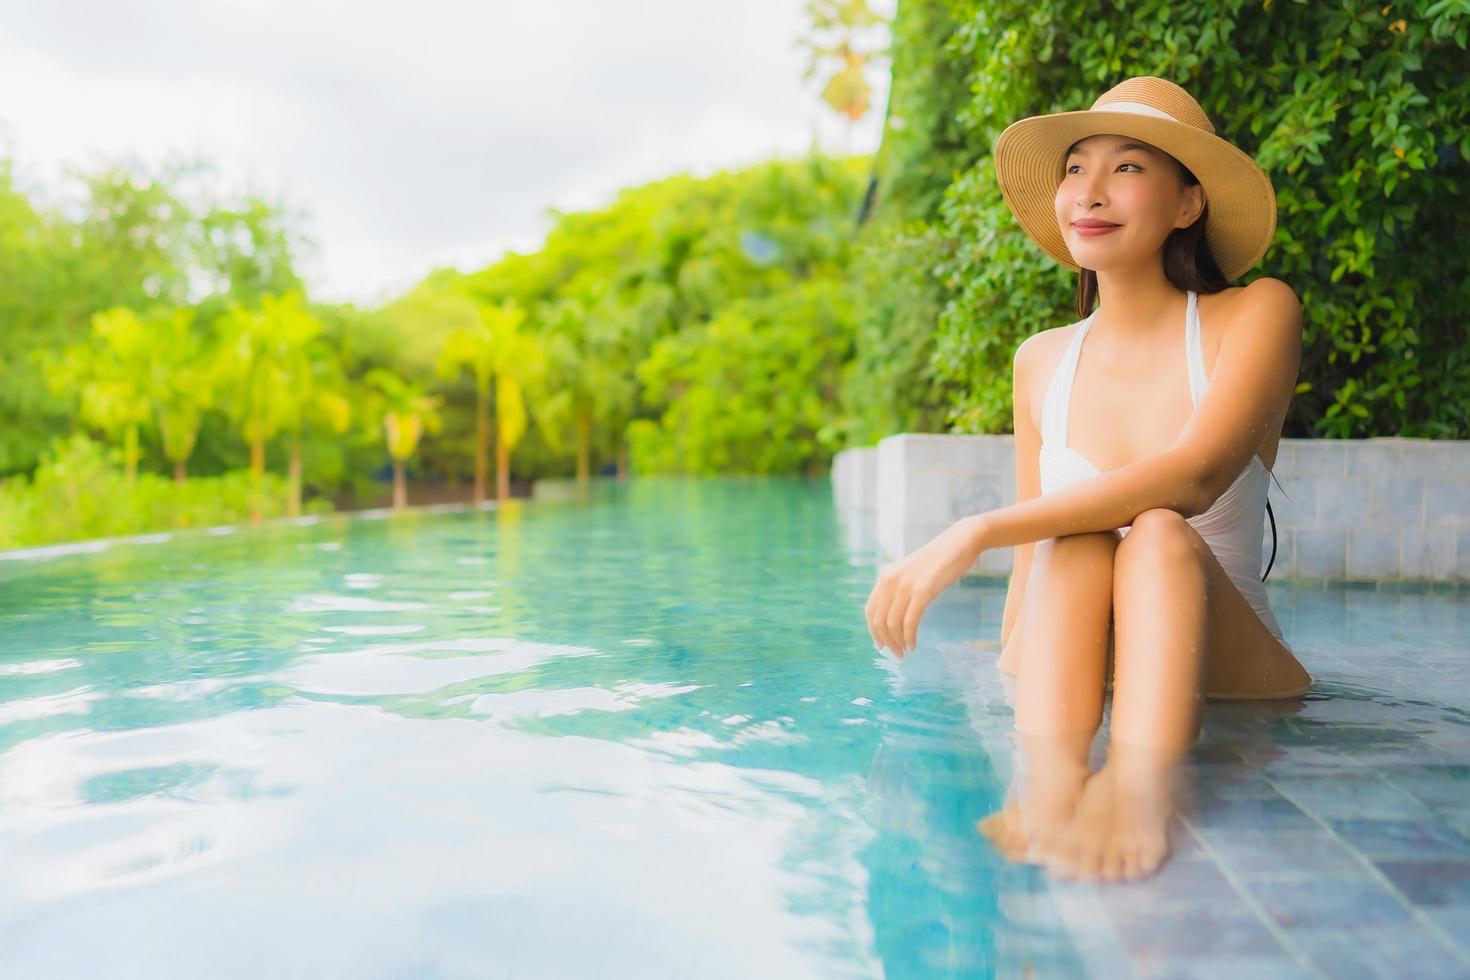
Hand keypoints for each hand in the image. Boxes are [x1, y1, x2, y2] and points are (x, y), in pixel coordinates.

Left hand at [865, 515, 986, 657]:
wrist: (960, 541)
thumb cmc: (940, 560)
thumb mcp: (912, 573)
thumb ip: (901, 589)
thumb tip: (895, 617)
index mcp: (886, 576)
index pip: (871, 610)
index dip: (874, 632)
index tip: (882, 646)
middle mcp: (891, 580)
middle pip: (880, 620)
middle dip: (886, 641)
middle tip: (896, 654)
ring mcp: (906, 584)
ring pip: (893, 623)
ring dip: (898, 642)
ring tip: (905, 652)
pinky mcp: (923, 590)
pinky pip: (910, 621)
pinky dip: (910, 637)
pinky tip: (913, 645)